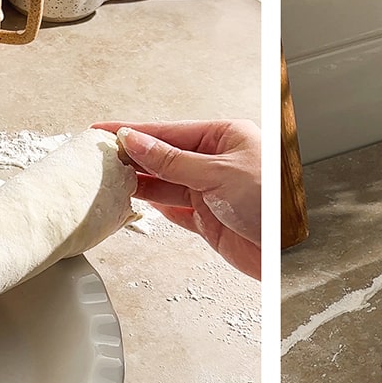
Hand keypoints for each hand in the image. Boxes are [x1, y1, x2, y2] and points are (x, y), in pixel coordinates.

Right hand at [92, 119, 261, 278]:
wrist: (285, 252)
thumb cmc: (270, 203)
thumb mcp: (218, 174)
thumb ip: (172, 160)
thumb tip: (136, 141)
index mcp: (225, 137)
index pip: (169, 131)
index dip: (134, 131)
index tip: (103, 130)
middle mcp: (216, 162)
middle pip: (163, 155)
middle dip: (132, 156)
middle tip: (96, 155)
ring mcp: (209, 191)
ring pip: (164, 183)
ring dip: (137, 181)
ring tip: (106, 176)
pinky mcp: (206, 219)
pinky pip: (171, 208)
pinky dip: (151, 205)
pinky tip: (131, 199)